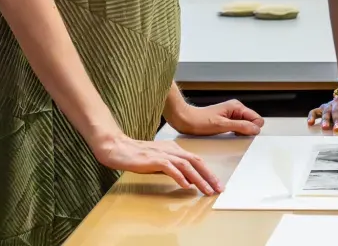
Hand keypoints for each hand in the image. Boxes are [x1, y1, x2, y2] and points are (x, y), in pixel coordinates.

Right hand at [93, 134, 222, 194]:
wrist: (118, 148)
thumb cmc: (137, 156)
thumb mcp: (160, 161)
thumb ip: (174, 168)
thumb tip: (189, 180)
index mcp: (175, 148)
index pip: (196, 160)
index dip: (208, 172)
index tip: (216, 183)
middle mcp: (172, 149)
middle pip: (196, 162)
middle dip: (209, 176)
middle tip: (219, 188)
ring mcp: (163, 153)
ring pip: (187, 166)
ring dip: (199, 179)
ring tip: (207, 190)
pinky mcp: (154, 159)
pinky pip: (171, 168)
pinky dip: (180, 177)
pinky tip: (186, 185)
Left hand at [166, 99, 263, 136]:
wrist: (185, 120)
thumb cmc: (199, 121)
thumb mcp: (222, 125)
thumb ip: (241, 126)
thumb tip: (255, 129)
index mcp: (237, 107)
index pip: (257, 119)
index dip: (252, 129)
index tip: (242, 134)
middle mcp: (236, 109)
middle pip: (252, 123)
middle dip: (247, 131)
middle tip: (233, 134)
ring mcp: (231, 115)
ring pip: (245, 126)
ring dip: (240, 133)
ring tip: (228, 134)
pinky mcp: (226, 121)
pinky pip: (238, 128)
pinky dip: (235, 133)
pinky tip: (226, 135)